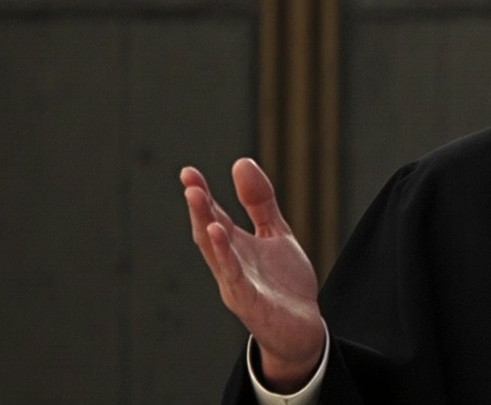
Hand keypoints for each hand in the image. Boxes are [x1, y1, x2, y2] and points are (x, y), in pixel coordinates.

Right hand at [182, 158, 324, 391]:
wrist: (302, 328)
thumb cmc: (284, 283)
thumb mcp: (276, 234)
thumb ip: (260, 202)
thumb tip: (241, 162)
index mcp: (235, 247)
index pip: (213, 217)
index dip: (201, 195)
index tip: (187, 171)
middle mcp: (230, 266)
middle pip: (208, 234)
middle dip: (198, 209)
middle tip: (190, 183)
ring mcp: (238, 286)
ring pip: (218, 257)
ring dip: (208, 230)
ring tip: (199, 203)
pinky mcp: (252, 305)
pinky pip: (236, 281)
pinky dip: (227, 260)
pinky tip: (220, 237)